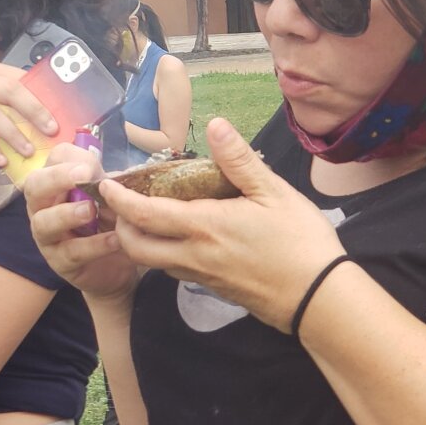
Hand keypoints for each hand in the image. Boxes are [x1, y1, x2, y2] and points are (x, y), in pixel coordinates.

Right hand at [25, 143, 139, 302]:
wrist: (116, 264)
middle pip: (34, 187)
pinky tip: (115, 239)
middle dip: (56, 178)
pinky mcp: (59, 263)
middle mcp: (43, 207)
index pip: (52, 161)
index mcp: (56, 184)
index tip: (90, 165)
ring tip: (91, 210)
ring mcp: (47, 236)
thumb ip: (108, 182)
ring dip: (67, 214)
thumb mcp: (110, 197)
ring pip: (43, 223)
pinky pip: (71, 252)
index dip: (68, 159)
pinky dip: (94, 245)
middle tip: (83, 176)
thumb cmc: (107, 221)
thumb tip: (109, 172)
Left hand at [98, 118, 345, 331]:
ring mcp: (201, 276)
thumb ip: (239, 160)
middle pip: (135, 246)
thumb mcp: (274, 192)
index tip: (105, 184)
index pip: (143, 214)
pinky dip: (162, 252)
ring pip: (152, 262)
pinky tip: (179, 235)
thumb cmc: (301, 242)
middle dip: (119, 225)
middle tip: (122, 203)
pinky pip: (174, 270)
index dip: (119, 199)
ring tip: (145, 215)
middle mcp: (193, 256)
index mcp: (203, 227)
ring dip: (139, 240)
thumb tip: (214, 124)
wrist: (319, 300)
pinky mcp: (213, 288)